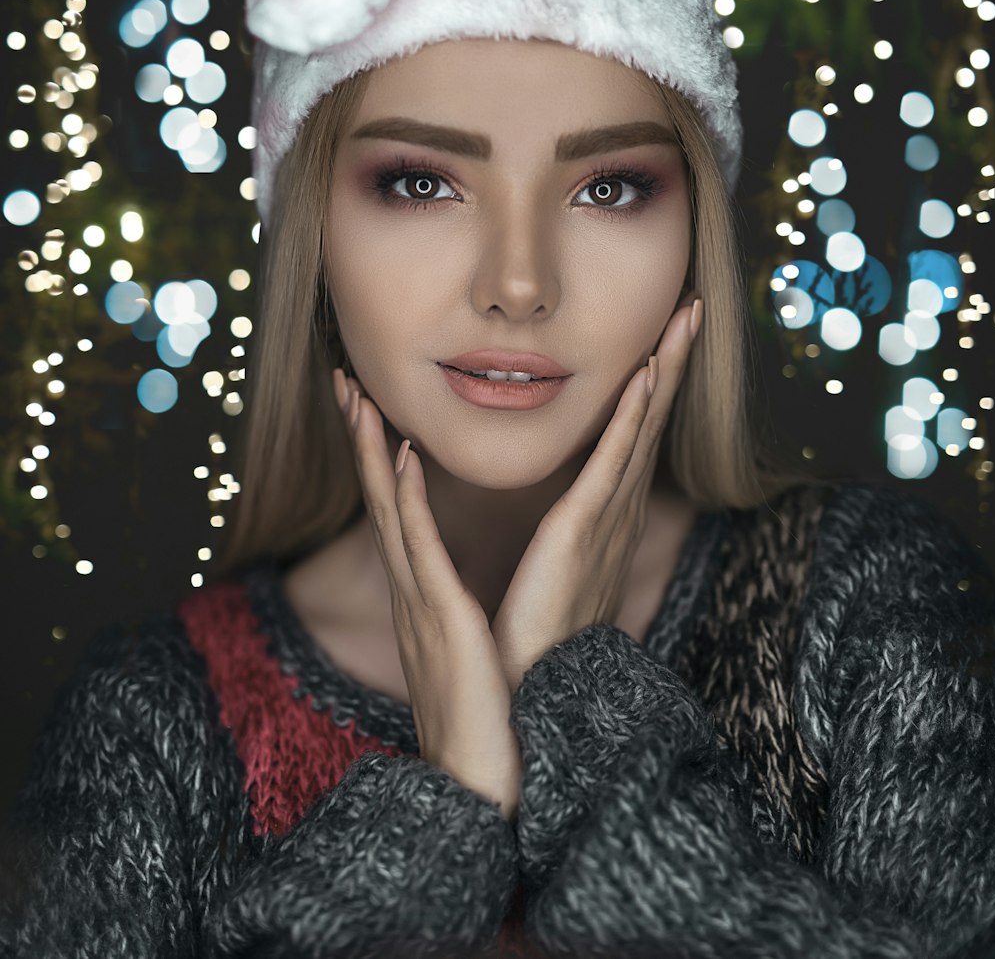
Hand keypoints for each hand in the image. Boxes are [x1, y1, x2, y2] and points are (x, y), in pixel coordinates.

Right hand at [333, 367, 522, 823]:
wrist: (484, 777)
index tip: (368, 405)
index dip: (376, 453)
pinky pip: (419, 549)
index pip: (394, 507)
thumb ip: (454, 607)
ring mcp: (420, 600)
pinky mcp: (440, 617)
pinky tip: (398, 459)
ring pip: (387, 510)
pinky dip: (405, 501)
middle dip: (360, 436)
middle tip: (344, 381)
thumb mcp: (467, 645)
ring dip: (371, 450)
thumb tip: (456, 582)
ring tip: (358, 398)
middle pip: (378, 496)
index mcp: (423, 590)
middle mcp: (412, 588)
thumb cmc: (486, 712)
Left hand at [489, 296, 703, 695]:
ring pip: (642, 429)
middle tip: (694, 308)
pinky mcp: (583, 530)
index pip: (633, 437)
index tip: (666, 338)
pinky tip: (647, 374)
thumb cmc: (538, 640)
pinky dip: (634, 416)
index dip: (654, 386)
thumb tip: (570, 517)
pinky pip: (613, 461)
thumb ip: (567, 538)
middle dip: (674, 363)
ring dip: (664, 371)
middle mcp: (615, 512)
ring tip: (684, 320)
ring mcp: (604, 519)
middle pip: (651, 422)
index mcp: (603, 517)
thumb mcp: (555, 574)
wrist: (533, 698)